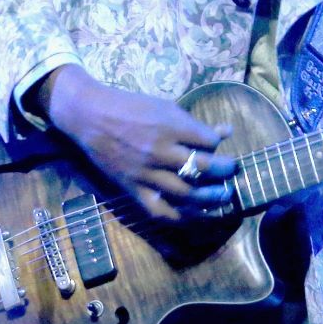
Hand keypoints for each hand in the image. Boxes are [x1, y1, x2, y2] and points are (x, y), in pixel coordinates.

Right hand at [39, 65, 236, 220]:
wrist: (91, 117)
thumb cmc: (130, 107)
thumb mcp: (164, 107)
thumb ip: (194, 123)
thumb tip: (226, 132)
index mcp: (169, 126)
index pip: (208, 141)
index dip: (219, 144)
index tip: (221, 147)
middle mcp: (160, 151)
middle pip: (204, 168)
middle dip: (224, 172)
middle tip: (232, 172)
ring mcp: (146, 173)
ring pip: (187, 193)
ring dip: (210, 198)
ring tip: (222, 196)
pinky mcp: (133, 188)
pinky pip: (160, 210)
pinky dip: (181, 216)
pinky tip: (195, 214)